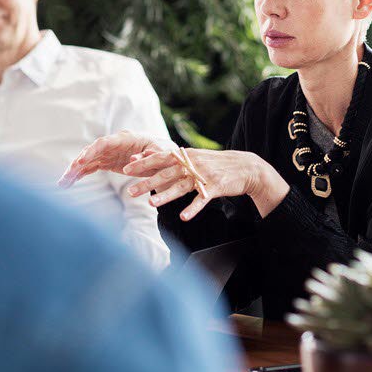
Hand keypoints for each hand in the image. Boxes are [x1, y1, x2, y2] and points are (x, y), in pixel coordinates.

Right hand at [57, 131, 163, 187]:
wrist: (164, 156)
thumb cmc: (163, 152)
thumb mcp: (160, 154)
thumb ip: (148, 156)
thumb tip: (134, 159)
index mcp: (124, 139)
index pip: (103, 143)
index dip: (91, 152)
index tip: (80, 162)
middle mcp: (113, 144)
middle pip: (91, 152)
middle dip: (77, 163)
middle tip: (66, 176)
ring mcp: (108, 153)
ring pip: (87, 160)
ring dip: (74, 171)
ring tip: (62, 184)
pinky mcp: (107, 161)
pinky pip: (90, 168)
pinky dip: (80, 175)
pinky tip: (69, 183)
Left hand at [121, 148, 287, 220]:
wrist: (245, 166)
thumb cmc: (214, 163)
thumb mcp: (193, 157)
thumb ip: (171, 159)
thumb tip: (146, 157)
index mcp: (185, 155)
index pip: (160, 158)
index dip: (143, 164)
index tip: (126, 169)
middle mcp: (192, 164)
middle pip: (166, 174)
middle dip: (147, 182)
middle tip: (130, 191)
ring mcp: (203, 176)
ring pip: (180, 187)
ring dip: (165, 196)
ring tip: (150, 204)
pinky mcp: (215, 187)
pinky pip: (201, 200)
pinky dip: (192, 209)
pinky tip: (183, 217)